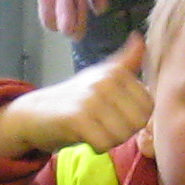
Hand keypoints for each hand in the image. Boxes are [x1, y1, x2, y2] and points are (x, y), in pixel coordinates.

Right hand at [0, 32, 151, 159]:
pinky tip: (84, 136)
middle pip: (137, 123)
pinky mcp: (78, 118)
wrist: (36, 112)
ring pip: (122, 135)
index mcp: (117, 71)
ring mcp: (92, 98)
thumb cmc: (75, 97)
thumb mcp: (102, 75)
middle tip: (103, 124)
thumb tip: (140, 38)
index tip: (115, 113)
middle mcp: (106, 80)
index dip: (134, 118)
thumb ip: (125, 62)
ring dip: (109, 140)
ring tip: (93, 129)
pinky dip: (96, 147)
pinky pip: (104, 143)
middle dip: (123, 131)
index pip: (148, 107)